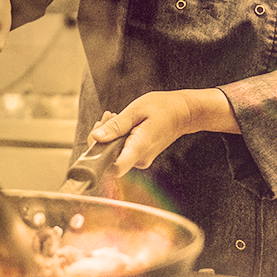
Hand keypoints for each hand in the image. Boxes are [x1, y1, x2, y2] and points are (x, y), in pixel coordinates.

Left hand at [89, 88, 238, 176]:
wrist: (183, 114)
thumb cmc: (163, 108)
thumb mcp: (136, 110)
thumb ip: (116, 125)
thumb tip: (96, 136)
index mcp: (140, 147)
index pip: (115, 167)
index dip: (98, 161)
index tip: (94, 144)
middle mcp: (140, 159)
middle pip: (108, 158)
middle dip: (101, 138)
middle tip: (107, 117)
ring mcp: (140, 161)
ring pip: (113, 154)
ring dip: (109, 136)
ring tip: (115, 116)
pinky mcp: (139, 158)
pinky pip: (120, 152)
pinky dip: (116, 138)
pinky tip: (122, 124)